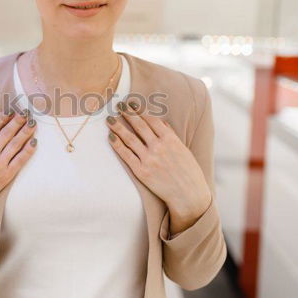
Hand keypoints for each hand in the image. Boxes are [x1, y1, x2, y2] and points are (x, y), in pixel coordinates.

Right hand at [0, 109, 37, 228]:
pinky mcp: (6, 175)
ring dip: (26, 132)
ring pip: (17, 143)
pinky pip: (20, 159)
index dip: (5, 116)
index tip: (12, 111)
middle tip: (26, 113)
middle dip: (19, 120)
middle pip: (8, 131)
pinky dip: (28, 149)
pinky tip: (34, 141)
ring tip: (33, 124)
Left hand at [106, 102, 210, 227]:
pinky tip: (111, 137)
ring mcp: (149, 159)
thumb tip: (160, 121)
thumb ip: (171, 135)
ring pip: (130, 139)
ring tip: (109, 119)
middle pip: (139, 126)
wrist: (189, 195)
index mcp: (171, 139)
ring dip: (118, 127)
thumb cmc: (188, 172)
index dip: (140, 110)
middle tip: (118, 105)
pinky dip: (117, 145)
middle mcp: (159, 147)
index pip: (152, 120)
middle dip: (128, 114)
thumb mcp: (183, 149)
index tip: (131, 103)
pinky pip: (126, 155)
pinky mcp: (141, 172)